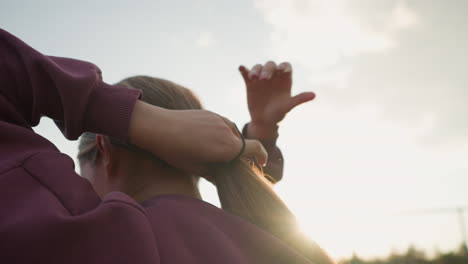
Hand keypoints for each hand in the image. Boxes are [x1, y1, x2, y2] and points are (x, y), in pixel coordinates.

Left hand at [128, 101, 266, 173]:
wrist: (158, 126)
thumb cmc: (176, 152)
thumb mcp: (196, 168)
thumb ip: (215, 173)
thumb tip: (225, 177)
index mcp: (228, 148)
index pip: (256, 149)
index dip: (261, 157)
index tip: (260, 163)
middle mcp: (228, 131)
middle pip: (243, 143)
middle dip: (239, 153)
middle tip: (226, 162)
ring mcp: (220, 119)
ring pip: (232, 133)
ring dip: (228, 142)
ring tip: (210, 150)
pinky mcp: (211, 113)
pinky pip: (223, 125)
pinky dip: (220, 133)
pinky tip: (203, 139)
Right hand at [239, 61, 314, 139]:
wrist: (264, 121)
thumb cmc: (279, 113)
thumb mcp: (289, 106)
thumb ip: (300, 99)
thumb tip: (314, 95)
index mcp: (284, 79)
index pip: (285, 67)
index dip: (284, 66)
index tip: (281, 71)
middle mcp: (273, 76)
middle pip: (271, 65)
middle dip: (268, 70)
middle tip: (264, 79)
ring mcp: (261, 78)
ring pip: (258, 67)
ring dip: (255, 69)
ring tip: (253, 77)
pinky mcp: (250, 83)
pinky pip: (246, 74)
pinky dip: (244, 70)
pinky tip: (241, 68)